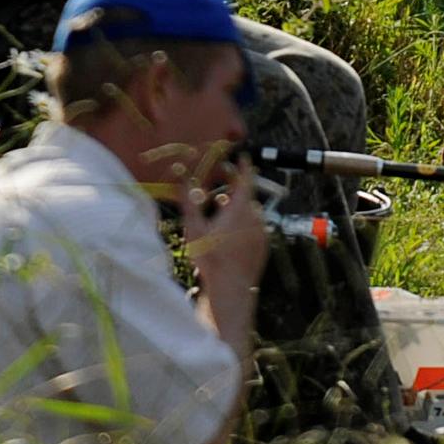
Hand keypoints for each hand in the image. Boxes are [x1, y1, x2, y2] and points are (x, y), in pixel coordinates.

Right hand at [180, 167, 267, 290]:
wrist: (231, 287)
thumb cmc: (211, 257)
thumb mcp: (194, 226)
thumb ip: (188, 199)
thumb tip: (180, 175)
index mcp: (241, 207)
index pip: (246, 178)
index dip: (244, 166)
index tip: (242, 156)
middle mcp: (256, 216)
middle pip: (246, 195)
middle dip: (233, 189)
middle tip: (219, 187)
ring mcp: (262, 231)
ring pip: (249, 212)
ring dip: (237, 208)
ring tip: (219, 212)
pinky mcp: (263, 244)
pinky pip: (254, 227)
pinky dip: (243, 224)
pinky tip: (228, 234)